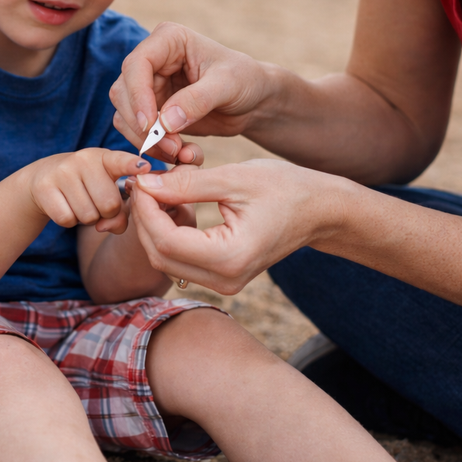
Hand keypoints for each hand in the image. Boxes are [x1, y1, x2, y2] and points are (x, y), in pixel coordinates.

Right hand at [28, 149, 152, 234]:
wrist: (44, 178)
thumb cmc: (87, 186)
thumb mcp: (106, 190)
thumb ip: (121, 211)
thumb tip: (109, 226)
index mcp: (105, 158)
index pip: (121, 161)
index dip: (133, 165)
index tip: (145, 167)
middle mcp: (83, 160)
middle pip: (109, 205)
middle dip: (107, 214)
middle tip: (96, 203)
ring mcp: (63, 172)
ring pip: (88, 216)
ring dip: (87, 218)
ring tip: (80, 202)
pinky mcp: (45, 187)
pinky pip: (67, 219)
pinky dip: (69, 220)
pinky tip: (65, 205)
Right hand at [109, 22, 276, 163]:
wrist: (253, 101)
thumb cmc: (245, 81)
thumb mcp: (228, 85)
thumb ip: (197, 100)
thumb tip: (164, 123)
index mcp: (168, 40)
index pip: (136, 64)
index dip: (137, 96)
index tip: (150, 126)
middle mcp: (151, 60)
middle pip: (122, 92)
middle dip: (142, 125)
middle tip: (170, 148)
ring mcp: (148, 86)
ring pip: (124, 114)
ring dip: (146, 140)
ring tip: (178, 153)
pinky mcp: (151, 109)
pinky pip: (136, 131)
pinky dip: (152, 146)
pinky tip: (178, 153)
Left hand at [127, 159, 350, 293]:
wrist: (320, 211)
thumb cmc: (285, 188)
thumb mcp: (234, 178)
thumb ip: (186, 184)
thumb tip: (144, 185)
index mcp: (230, 257)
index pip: (166, 240)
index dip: (145, 209)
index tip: (141, 179)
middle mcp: (224, 280)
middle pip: (159, 255)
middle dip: (144, 219)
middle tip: (145, 183)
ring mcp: (223, 283)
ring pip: (165, 261)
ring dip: (154, 227)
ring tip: (163, 190)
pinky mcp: (221, 277)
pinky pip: (180, 260)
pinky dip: (169, 234)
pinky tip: (178, 206)